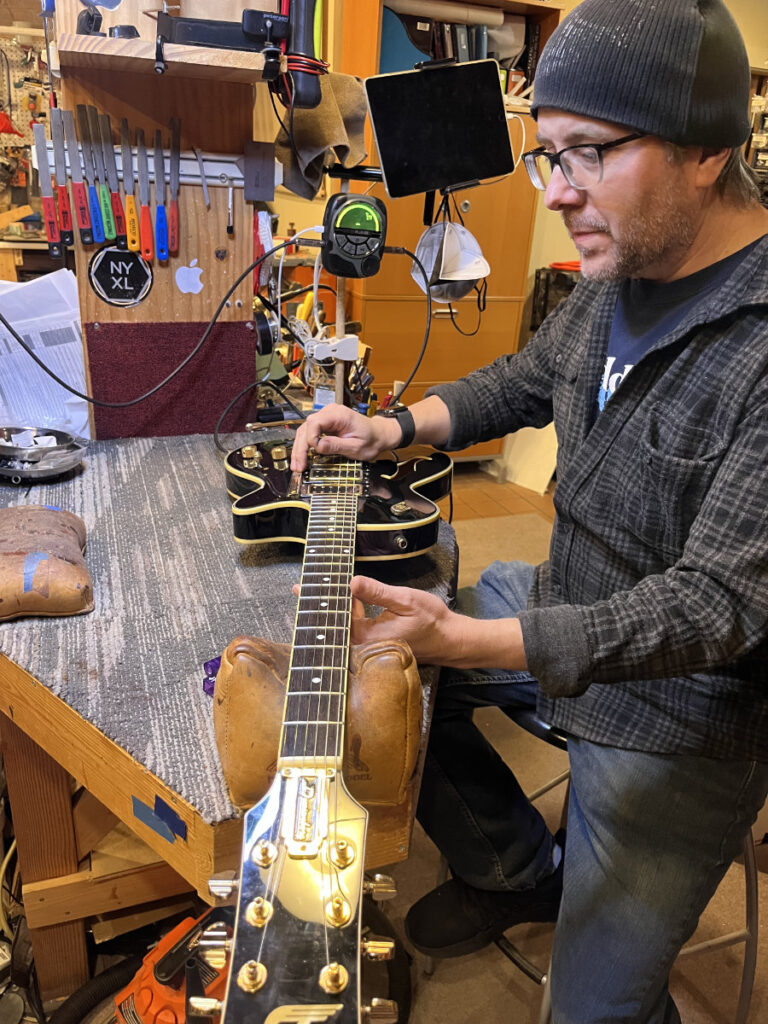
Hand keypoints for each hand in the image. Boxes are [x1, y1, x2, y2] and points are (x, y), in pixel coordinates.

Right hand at [290, 403, 399, 471]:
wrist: (378, 435)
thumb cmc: (371, 439)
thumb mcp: (356, 446)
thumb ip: (336, 445)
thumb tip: (318, 446)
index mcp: (339, 415)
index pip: (315, 422)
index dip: (311, 438)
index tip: (314, 451)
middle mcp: (330, 412)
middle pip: (307, 428)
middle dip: (301, 448)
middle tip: (298, 466)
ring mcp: (326, 417)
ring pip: (305, 431)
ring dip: (300, 449)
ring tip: (296, 465)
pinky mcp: (325, 424)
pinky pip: (310, 433)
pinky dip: (305, 446)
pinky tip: (300, 457)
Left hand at [349, 575, 463, 664]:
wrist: (449, 639)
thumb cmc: (430, 620)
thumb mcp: (405, 599)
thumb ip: (377, 592)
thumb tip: (353, 582)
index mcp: (368, 637)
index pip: (341, 614)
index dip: (339, 595)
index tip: (338, 579)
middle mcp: (365, 648)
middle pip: (342, 623)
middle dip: (342, 602)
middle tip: (339, 580)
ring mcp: (370, 652)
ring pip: (350, 627)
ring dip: (349, 609)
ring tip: (348, 589)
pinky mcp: (376, 650)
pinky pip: (359, 632)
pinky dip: (357, 617)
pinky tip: (360, 602)